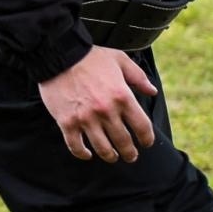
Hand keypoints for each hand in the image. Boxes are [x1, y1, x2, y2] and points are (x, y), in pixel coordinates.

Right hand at [39, 47, 157, 162]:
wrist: (60, 55)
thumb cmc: (91, 56)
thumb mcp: (120, 60)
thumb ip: (138, 77)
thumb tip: (152, 91)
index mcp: (122, 96)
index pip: (142, 127)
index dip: (147, 138)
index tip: (146, 143)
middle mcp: (106, 111)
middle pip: (123, 141)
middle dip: (130, 153)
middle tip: (131, 156)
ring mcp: (86, 119)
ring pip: (102, 148)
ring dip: (110, 156)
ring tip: (112, 157)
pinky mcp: (67, 122)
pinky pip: (76, 146)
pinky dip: (83, 154)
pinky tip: (88, 154)